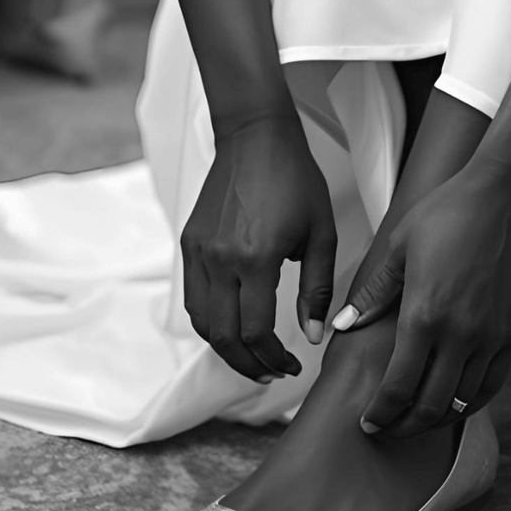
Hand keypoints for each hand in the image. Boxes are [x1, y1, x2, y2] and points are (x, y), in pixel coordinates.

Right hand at [180, 115, 336, 381]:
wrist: (254, 136)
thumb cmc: (296, 180)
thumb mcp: (322, 235)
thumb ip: (316, 290)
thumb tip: (313, 337)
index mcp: (256, 258)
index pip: (256, 331)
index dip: (274, 358)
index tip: (293, 366)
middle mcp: (220, 259)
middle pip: (223, 336)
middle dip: (248, 365)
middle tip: (272, 374)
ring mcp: (199, 252)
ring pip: (202, 322)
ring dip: (226, 349)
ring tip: (252, 359)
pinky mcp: (188, 243)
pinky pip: (194, 298)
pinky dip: (210, 323)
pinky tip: (234, 328)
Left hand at [334, 160, 510, 435]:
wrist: (507, 198)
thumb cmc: (448, 214)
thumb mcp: (398, 247)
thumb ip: (372, 294)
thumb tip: (343, 327)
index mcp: (424, 314)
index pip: (398, 386)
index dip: (380, 413)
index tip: (368, 424)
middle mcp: (461, 334)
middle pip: (430, 405)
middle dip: (403, 426)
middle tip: (387, 429)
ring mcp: (492, 337)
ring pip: (462, 402)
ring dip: (436, 419)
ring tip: (416, 419)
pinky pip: (492, 385)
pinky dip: (470, 404)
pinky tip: (454, 405)